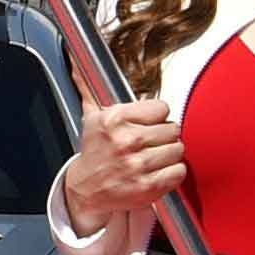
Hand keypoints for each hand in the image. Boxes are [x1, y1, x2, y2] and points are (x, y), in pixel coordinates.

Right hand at [59, 94, 187, 227]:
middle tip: (152, 142)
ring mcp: (138, 165)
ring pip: (178, 149)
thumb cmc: (95, 153)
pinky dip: (172, 172)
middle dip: (164, 135)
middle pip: (172, 128)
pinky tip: (158, 171)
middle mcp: (126, 141)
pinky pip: (178, 171)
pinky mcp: (148, 187)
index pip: (161, 107)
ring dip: (169, 154)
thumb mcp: (94, 120)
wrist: (87, 190)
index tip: (149, 123)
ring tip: (155, 157)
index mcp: (114, 120)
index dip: (157, 116)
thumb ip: (94, 91)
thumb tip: (76, 63)